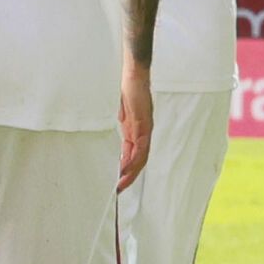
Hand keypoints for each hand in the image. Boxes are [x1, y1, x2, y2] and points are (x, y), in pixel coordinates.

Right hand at [117, 65, 152, 191]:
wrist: (134, 75)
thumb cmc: (128, 91)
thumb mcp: (123, 115)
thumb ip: (123, 127)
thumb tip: (118, 139)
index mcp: (137, 130)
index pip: (135, 154)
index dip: (128, 169)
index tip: (119, 181)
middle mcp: (144, 131)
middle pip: (141, 159)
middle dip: (131, 175)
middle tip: (120, 189)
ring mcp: (145, 128)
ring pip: (142, 156)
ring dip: (132, 171)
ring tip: (122, 183)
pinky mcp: (143, 123)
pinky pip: (141, 146)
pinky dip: (134, 159)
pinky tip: (126, 167)